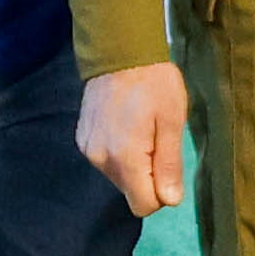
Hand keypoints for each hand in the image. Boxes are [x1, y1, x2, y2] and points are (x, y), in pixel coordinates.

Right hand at [78, 63, 192, 220]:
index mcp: (124, 158)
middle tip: (156, 139)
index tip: (167, 163)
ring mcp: (87, 149)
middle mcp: (100, 159)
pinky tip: (125, 125)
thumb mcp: (172, 122)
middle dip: (147, 176)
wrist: (119, 50)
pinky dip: (118, 151)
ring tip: (140, 128)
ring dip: (133, 163)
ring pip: (118, 177)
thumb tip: (169, 200)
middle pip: (130, 191)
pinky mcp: (82, 139)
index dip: (161, 192)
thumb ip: (169, 164)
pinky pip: (105, 160)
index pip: (143, 205)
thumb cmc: (154, 83)